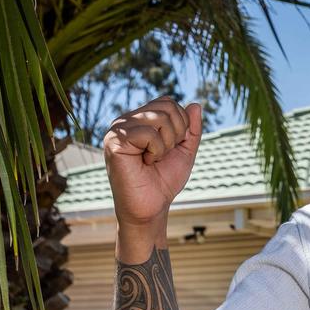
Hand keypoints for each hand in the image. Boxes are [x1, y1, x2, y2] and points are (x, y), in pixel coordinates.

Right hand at [103, 98, 202, 229]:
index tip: (172, 148)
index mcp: (140, 120)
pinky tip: (145, 162)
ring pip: (159, 117)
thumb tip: (195, 104)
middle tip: (162, 155)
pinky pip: (148, 133)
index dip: (181, 124)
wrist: (151, 207)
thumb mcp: (184, 151)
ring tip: (153, 159)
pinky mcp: (114, 141)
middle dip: (177, 134)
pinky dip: (156, 150)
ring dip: (167, 143)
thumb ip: (191, 129)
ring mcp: (118, 130)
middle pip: (167, 106)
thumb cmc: (164, 181)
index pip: (168, 102)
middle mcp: (126, 121)